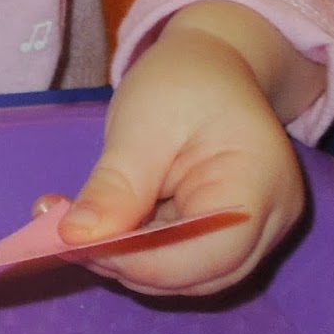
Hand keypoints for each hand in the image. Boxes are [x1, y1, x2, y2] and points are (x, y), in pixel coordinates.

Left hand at [52, 3, 313, 295]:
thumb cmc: (182, 81)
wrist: (212, 60)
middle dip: (129, 263)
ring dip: (130, 260)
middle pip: (198, 272)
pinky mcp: (231, 233)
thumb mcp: (141, 124)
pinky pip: (185, 257)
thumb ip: (115, 187)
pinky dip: (141, 249)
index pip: (206, 253)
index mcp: (260, 186)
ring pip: (188, 273)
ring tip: (75, 229)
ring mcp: (257, 232)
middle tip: (62, 237)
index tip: (76, 246)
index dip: (141, 261)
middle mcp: (271, 221)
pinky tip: (101, 226)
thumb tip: (76, 239)